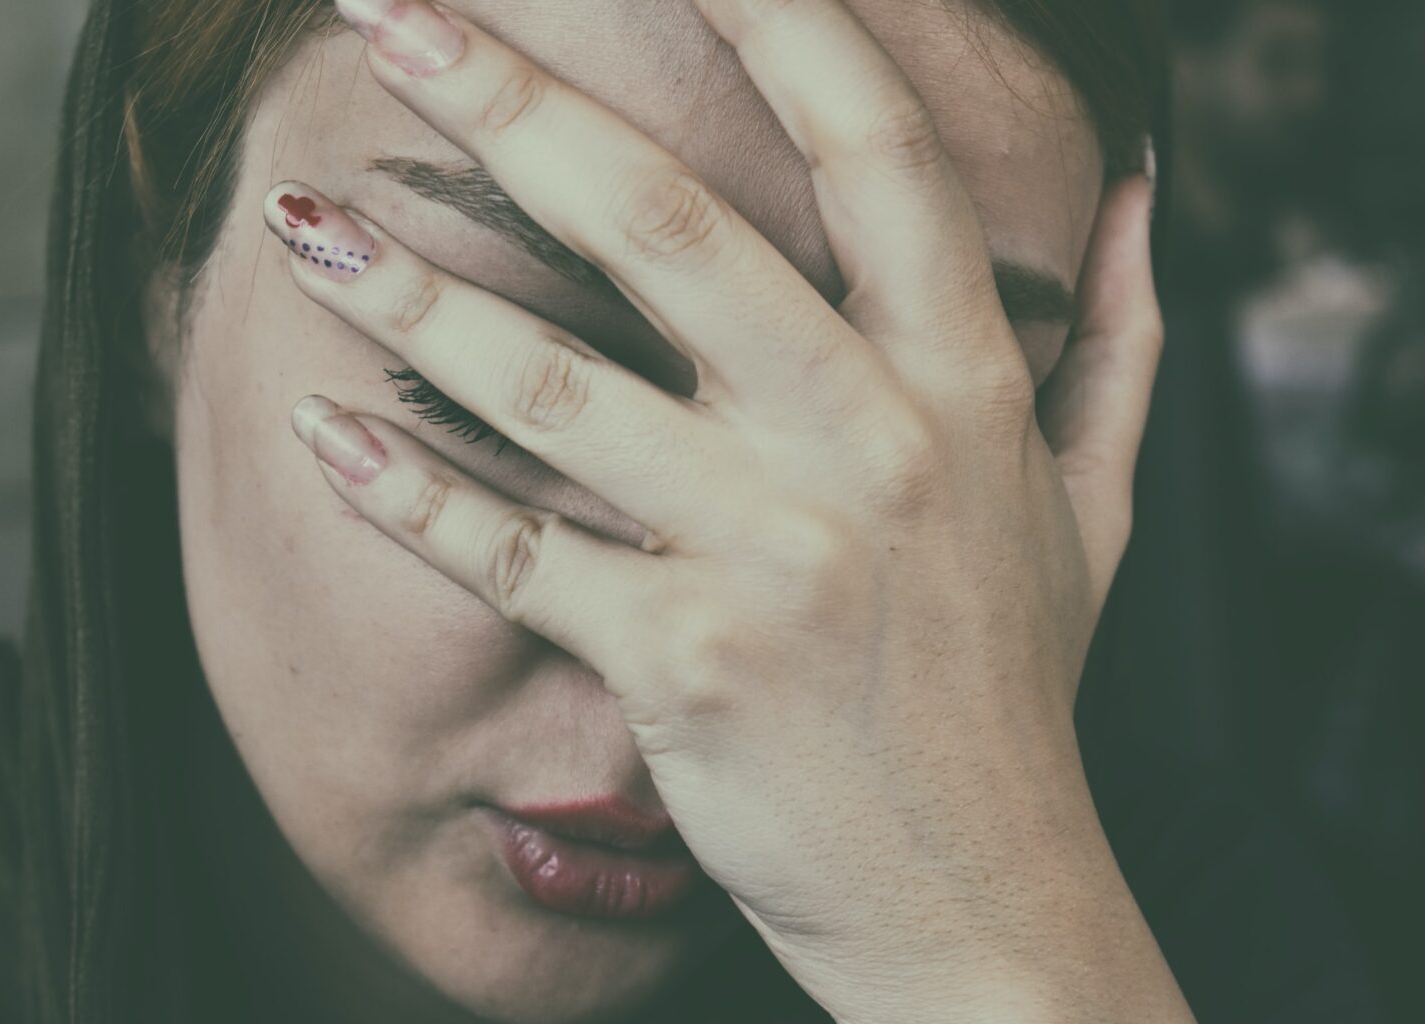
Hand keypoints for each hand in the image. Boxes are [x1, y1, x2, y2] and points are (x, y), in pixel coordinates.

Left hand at [269, 1, 1186, 1019]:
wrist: (978, 892)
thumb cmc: (1011, 689)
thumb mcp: (1098, 507)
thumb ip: (1116, 341)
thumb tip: (1135, 193)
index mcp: (963, 385)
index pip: (874, 152)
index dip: (780, 20)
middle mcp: (865, 447)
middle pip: (668, 225)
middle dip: (513, 99)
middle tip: (387, 10)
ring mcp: (768, 556)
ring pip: (555, 387)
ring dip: (409, 295)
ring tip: (301, 226)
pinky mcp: (675, 662)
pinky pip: (512, 557)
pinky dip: (404, 497)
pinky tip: (320, 436)